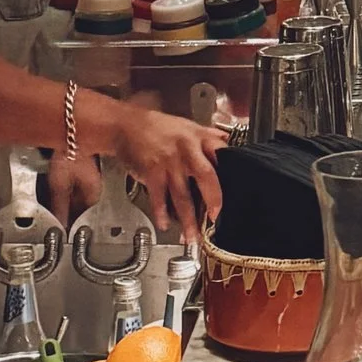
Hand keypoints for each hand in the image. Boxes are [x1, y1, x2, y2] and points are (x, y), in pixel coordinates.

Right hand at [109, 102, 225, 238]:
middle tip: (215, 219)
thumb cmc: (157, 127)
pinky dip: (162, 213)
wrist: (126, 125)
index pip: (222, 154)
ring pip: (182, 195)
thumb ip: (207, 134)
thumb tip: (227, 140)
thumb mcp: (186, 125)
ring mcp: (169, 161)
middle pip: (206, 176)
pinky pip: (159, 197)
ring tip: (191, 236)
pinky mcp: (151, 171)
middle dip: (213, 200)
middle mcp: (187, 149)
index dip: (230, 173)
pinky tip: (165, 224)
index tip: (235, 192)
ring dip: (187, 219)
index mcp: (199, 138)